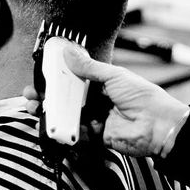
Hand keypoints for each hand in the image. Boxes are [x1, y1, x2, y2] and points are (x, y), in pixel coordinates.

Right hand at [24, 43, 189, 157]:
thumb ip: (88, 67)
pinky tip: (55, 124)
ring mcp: (94, 118)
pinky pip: (75, 132)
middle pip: (66, 98)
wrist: (158, 125)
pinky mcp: (94, 136)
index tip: (41, 75)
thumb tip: (68, 53)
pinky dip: (64, 130)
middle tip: (32, 95)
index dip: (56, 78)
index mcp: (100, 83)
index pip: (73, 78)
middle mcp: (95, 100)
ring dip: (51, 113)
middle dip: (47, 97)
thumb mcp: (114, 76)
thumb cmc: (143, 96)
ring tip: (36, 108)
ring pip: (67, 115)